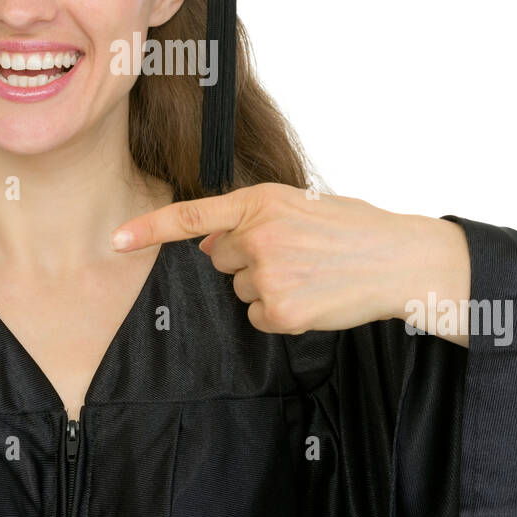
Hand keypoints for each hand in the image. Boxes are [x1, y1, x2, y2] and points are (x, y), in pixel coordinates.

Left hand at [110, 182, 470, 336]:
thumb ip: (252, 219)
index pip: (192, 215)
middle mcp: (258, 234)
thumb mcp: (299, 206)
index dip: (149, 228)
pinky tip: (313, 297)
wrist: (400, 260)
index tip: (116, 240)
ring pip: (240, 289)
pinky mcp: (280, 310)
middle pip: (220, 258)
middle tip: (295, 254)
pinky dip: (280, 313)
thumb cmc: (353, 229)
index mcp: (261, 200)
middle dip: (246, 259)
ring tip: (311, 273)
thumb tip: (210, 247)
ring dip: (267, 286)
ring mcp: (268, 274)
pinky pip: (258, 316)